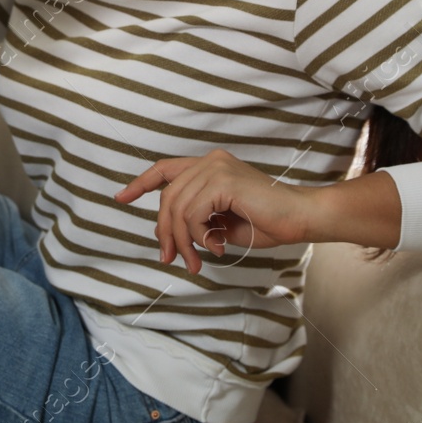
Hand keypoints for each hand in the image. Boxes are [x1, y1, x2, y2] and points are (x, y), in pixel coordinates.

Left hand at [115, 149, 321, 274]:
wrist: (300, 218)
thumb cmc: (268, 222)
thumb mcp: (221, 223)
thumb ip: (196, 221)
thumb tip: (168, 237)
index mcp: (210, 166)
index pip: (165, 170)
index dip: (141, 183)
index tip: (121, 197)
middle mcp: (210, 161)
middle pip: (168, 198)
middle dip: (165, 233)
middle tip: (172, 259)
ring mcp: (216, 167)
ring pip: (177, 209)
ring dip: (185, 242)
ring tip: (199, 261)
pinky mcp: (223, 180)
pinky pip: (193, 214)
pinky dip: (200, 236)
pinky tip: (218, 247)